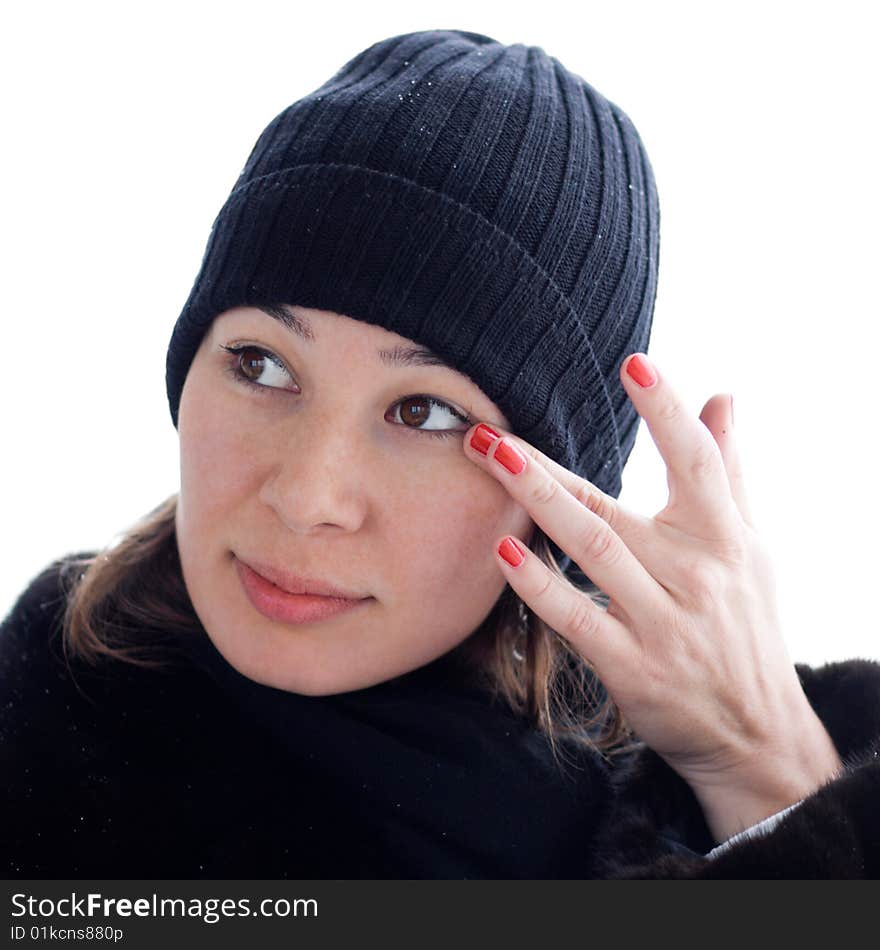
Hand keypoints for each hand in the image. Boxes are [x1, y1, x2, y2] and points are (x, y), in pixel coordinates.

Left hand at [464, 352, 842, 841]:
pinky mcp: (635, 668)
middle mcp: (696, 574)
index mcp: (725, 538)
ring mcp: (664, 623)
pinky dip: (540, 585)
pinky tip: (503, 552)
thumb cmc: (746, 626)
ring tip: (490, 461)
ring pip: (591, 550)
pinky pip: (577, 619)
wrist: (757, 731)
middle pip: (611, 505)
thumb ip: (728, 472)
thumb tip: (726, 398)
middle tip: (490, 430)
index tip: (634, 363)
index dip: (668, 411)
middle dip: (546, 465)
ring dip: (537, 503)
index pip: (698, 462)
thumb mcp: (750, 548)